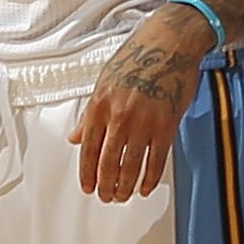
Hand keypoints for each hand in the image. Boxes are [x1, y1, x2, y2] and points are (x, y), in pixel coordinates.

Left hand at [73, 3, 213, 202]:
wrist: (168, 45)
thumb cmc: (135, 60)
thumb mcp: (103, 84)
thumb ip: (90, 116)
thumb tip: (75, 138)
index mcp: (99, 107)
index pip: (87, 149)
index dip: (87, 172)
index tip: (88, 187)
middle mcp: (119, 117)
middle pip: (108, 161)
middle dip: (106, 184)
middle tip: (106, 197)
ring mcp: (143, 122)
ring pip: (131, 164)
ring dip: (126, 185)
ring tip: (123, 197)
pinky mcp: (166, 124)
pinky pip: (156, 158)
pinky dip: (150, 176)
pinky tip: (145, 187)